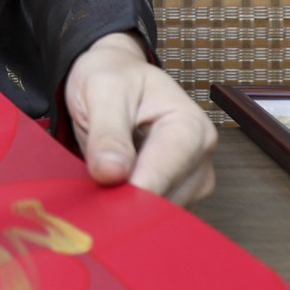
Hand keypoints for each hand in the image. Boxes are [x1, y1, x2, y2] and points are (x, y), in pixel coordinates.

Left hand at [65, 31, 215, 207]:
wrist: (116, 75)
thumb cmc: (114, 78)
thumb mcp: (103, 91)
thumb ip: (108, 131)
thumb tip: (112, 172)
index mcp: (190, 126)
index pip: (163, 173)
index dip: (130, 192)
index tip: (101, 204)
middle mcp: (199, 156)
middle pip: (163, 198)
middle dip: (125, 201)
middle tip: (90, 192)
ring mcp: (191, 179)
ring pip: (157, 213)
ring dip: (125, 206)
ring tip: (99, 183)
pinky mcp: (177, 194)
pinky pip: (152, 214)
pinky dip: (128, 208)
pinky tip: (110, 190)